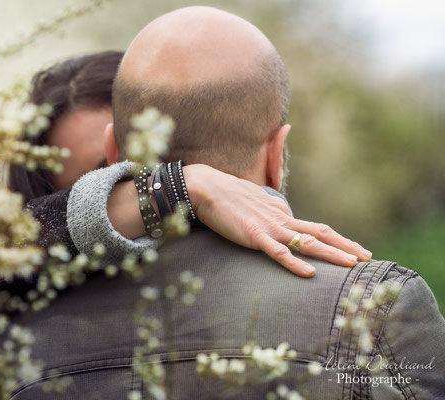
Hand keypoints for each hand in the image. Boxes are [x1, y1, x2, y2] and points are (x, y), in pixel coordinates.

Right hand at [184, 164, 371, 276]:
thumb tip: (276, 221)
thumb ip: (267, 213)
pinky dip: (294, 262)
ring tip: (352, 264)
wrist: (206, 187)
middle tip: (367, 257)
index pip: (313, 227)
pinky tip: (309, 272)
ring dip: (331, 253)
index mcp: (280, 211)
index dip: (335, 239)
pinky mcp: (253, 235)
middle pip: (320, 232)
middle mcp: (280, 217)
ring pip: (306, 241)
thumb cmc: (225, 196)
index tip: (352, 250)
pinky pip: (278, 251)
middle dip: (345, 245)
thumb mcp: (253, 204)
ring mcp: (268, 227)